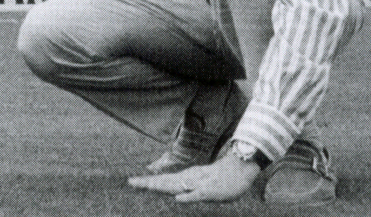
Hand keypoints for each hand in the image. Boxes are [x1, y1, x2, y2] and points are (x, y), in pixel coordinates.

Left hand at [127, 154, 260, 202]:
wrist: (239, 171)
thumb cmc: (220, 179)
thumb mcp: (201, 185)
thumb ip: (188, 188)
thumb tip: (175, 193)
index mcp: (186, 178)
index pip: (164, 180)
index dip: (148, 182)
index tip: (132, 182)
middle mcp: (188, 179)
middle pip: (166, 182)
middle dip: (149, 183)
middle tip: (131, 182)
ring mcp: (198, 184)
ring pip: (177, 186)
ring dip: (162, 187)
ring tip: (147, 186)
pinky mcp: (210, 191)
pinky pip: (197, 195)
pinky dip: (187, 196)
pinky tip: (177, 199)